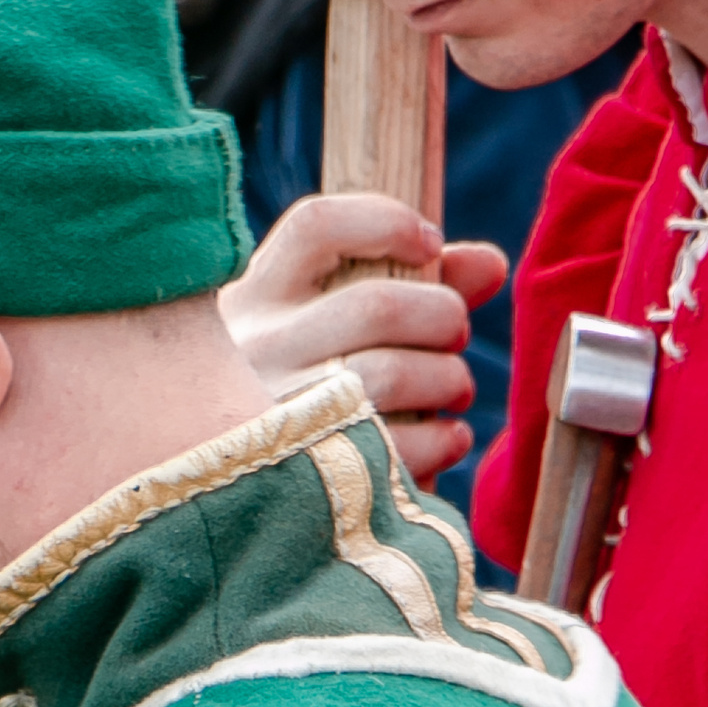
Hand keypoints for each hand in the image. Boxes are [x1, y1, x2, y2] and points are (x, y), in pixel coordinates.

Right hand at [224, 193, 510, 480]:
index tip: (430, 242)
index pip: (315, 227)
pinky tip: (447, 437)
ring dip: (449, 379)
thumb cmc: (290, 392)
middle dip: (443, 315)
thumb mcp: (313, 329)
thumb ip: (404, 286)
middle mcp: (256, 350)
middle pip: (378, 305)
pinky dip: (445, 439)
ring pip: (392, 374)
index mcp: (255, 299)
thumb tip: (488, 264)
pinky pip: (399, 448)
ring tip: (453, 390)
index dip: (386, 221)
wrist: (219, 486)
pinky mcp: (306, 479)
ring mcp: (277, 416)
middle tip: (453, 337)